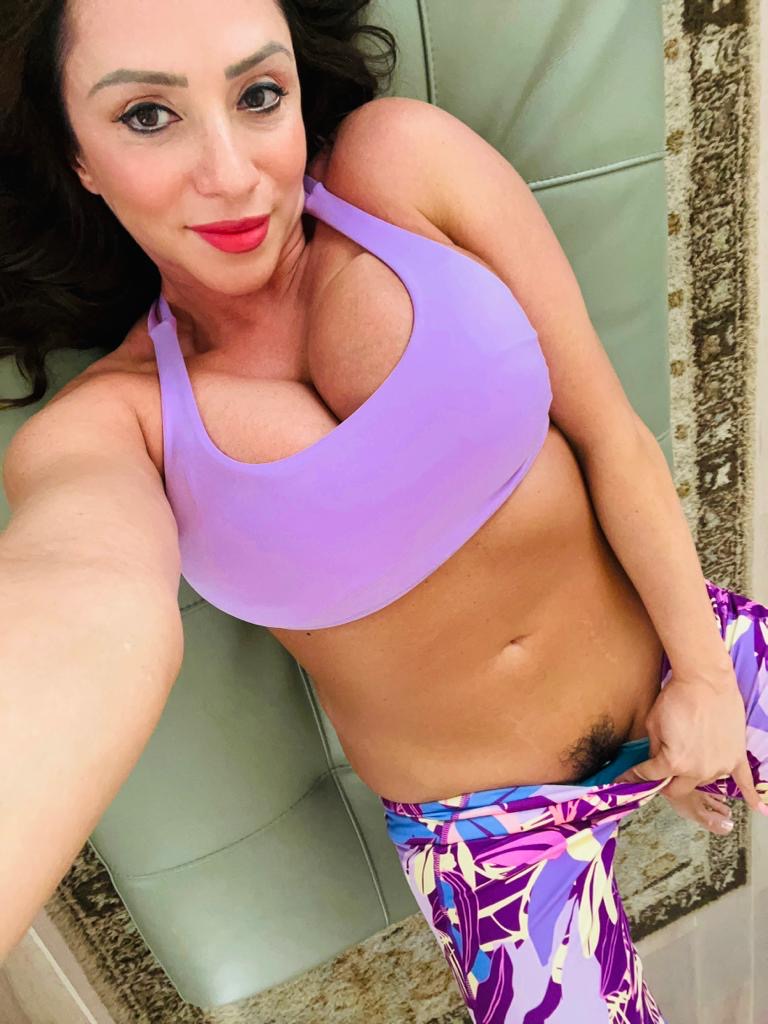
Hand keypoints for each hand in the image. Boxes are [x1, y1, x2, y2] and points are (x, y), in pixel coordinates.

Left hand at [613, 665, 767, 816]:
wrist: (705, 681)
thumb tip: (654, 762)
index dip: (634, 776)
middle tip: (658, 773)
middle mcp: (698, 771)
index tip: (625, 779)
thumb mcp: (653, 724)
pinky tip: (757, 808)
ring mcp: (720, 766)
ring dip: (691, 775)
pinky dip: (750, 795)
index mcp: (674, 763)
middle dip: (664, 783)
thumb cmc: (676, 699)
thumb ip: (654, 750)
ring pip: (701, 782)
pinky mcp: (736, 757)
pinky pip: (745, 781)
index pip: (650, 777)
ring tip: (688, 758)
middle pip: (677, 789)